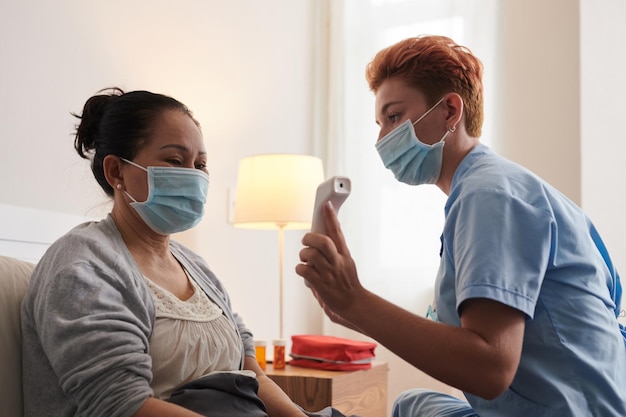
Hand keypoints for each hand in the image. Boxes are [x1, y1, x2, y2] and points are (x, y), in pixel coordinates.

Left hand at [295, 201, 364, 318]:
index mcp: (344, 254)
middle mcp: (337, 261)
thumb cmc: (348, 282)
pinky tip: (304, 270)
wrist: (354, 303)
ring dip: (303, 255)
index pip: (337, 232)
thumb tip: (321, 238)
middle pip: (322, 241)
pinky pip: (304, 270)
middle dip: (310, 238)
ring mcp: (329, 273)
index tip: (325, 205)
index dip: (331, 217)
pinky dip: (300, 268)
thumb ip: (335, 251)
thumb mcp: (347, 262)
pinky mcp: (321, 284)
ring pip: (310, 254)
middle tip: (306, 241)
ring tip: (305, 259)